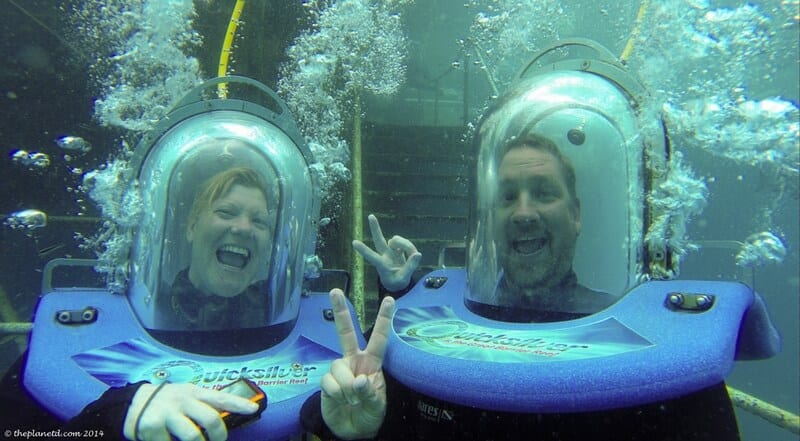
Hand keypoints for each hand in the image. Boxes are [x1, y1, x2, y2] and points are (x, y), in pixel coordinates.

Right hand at [123, 383, 258, 440]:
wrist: (133, 404)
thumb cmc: (168, 403)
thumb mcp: (187, 397)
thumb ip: (204, 406)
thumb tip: (226, 419)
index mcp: (194, 393)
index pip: (221, 397)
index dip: (238, 403)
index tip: (253, 409)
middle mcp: (182, 400)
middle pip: (211, 419)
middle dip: (219, 436)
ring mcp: (167, 413)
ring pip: (193, 436)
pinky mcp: (152, 427)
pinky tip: (169, 440)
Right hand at [321, 288, 395, 439]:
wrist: (352, 431)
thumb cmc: (370, 414)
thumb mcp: (377, 405)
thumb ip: (369, 392)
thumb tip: (358, 380)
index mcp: (372, 363)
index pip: (379, 338)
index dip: (384, 319)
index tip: (390, 300)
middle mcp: (354, 361)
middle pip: (346, 333)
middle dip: (341, 311)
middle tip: (335, 291)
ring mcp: (339, 370)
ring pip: (338, 367)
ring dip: (345, 387)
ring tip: (351, 400)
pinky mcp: (326, 382)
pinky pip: (328, 382)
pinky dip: (335, 393)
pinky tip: (339, 400)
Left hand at [353, 214, 421, 291]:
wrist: (397, 283)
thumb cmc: (397, 282)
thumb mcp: (403, 279)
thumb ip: (410, 267)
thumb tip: (417, 254)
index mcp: (382, 265)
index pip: (372, 257)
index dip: (364, 250)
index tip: (354, 242)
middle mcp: (384, 255)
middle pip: (379, 239)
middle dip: (375, 228)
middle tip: (370, 216)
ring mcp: (390, 251)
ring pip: (397, 240)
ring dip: (406, 245)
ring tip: (412, 255)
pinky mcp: (397, 248)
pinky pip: (405, 243)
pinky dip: (410, 248)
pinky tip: (412, 255)